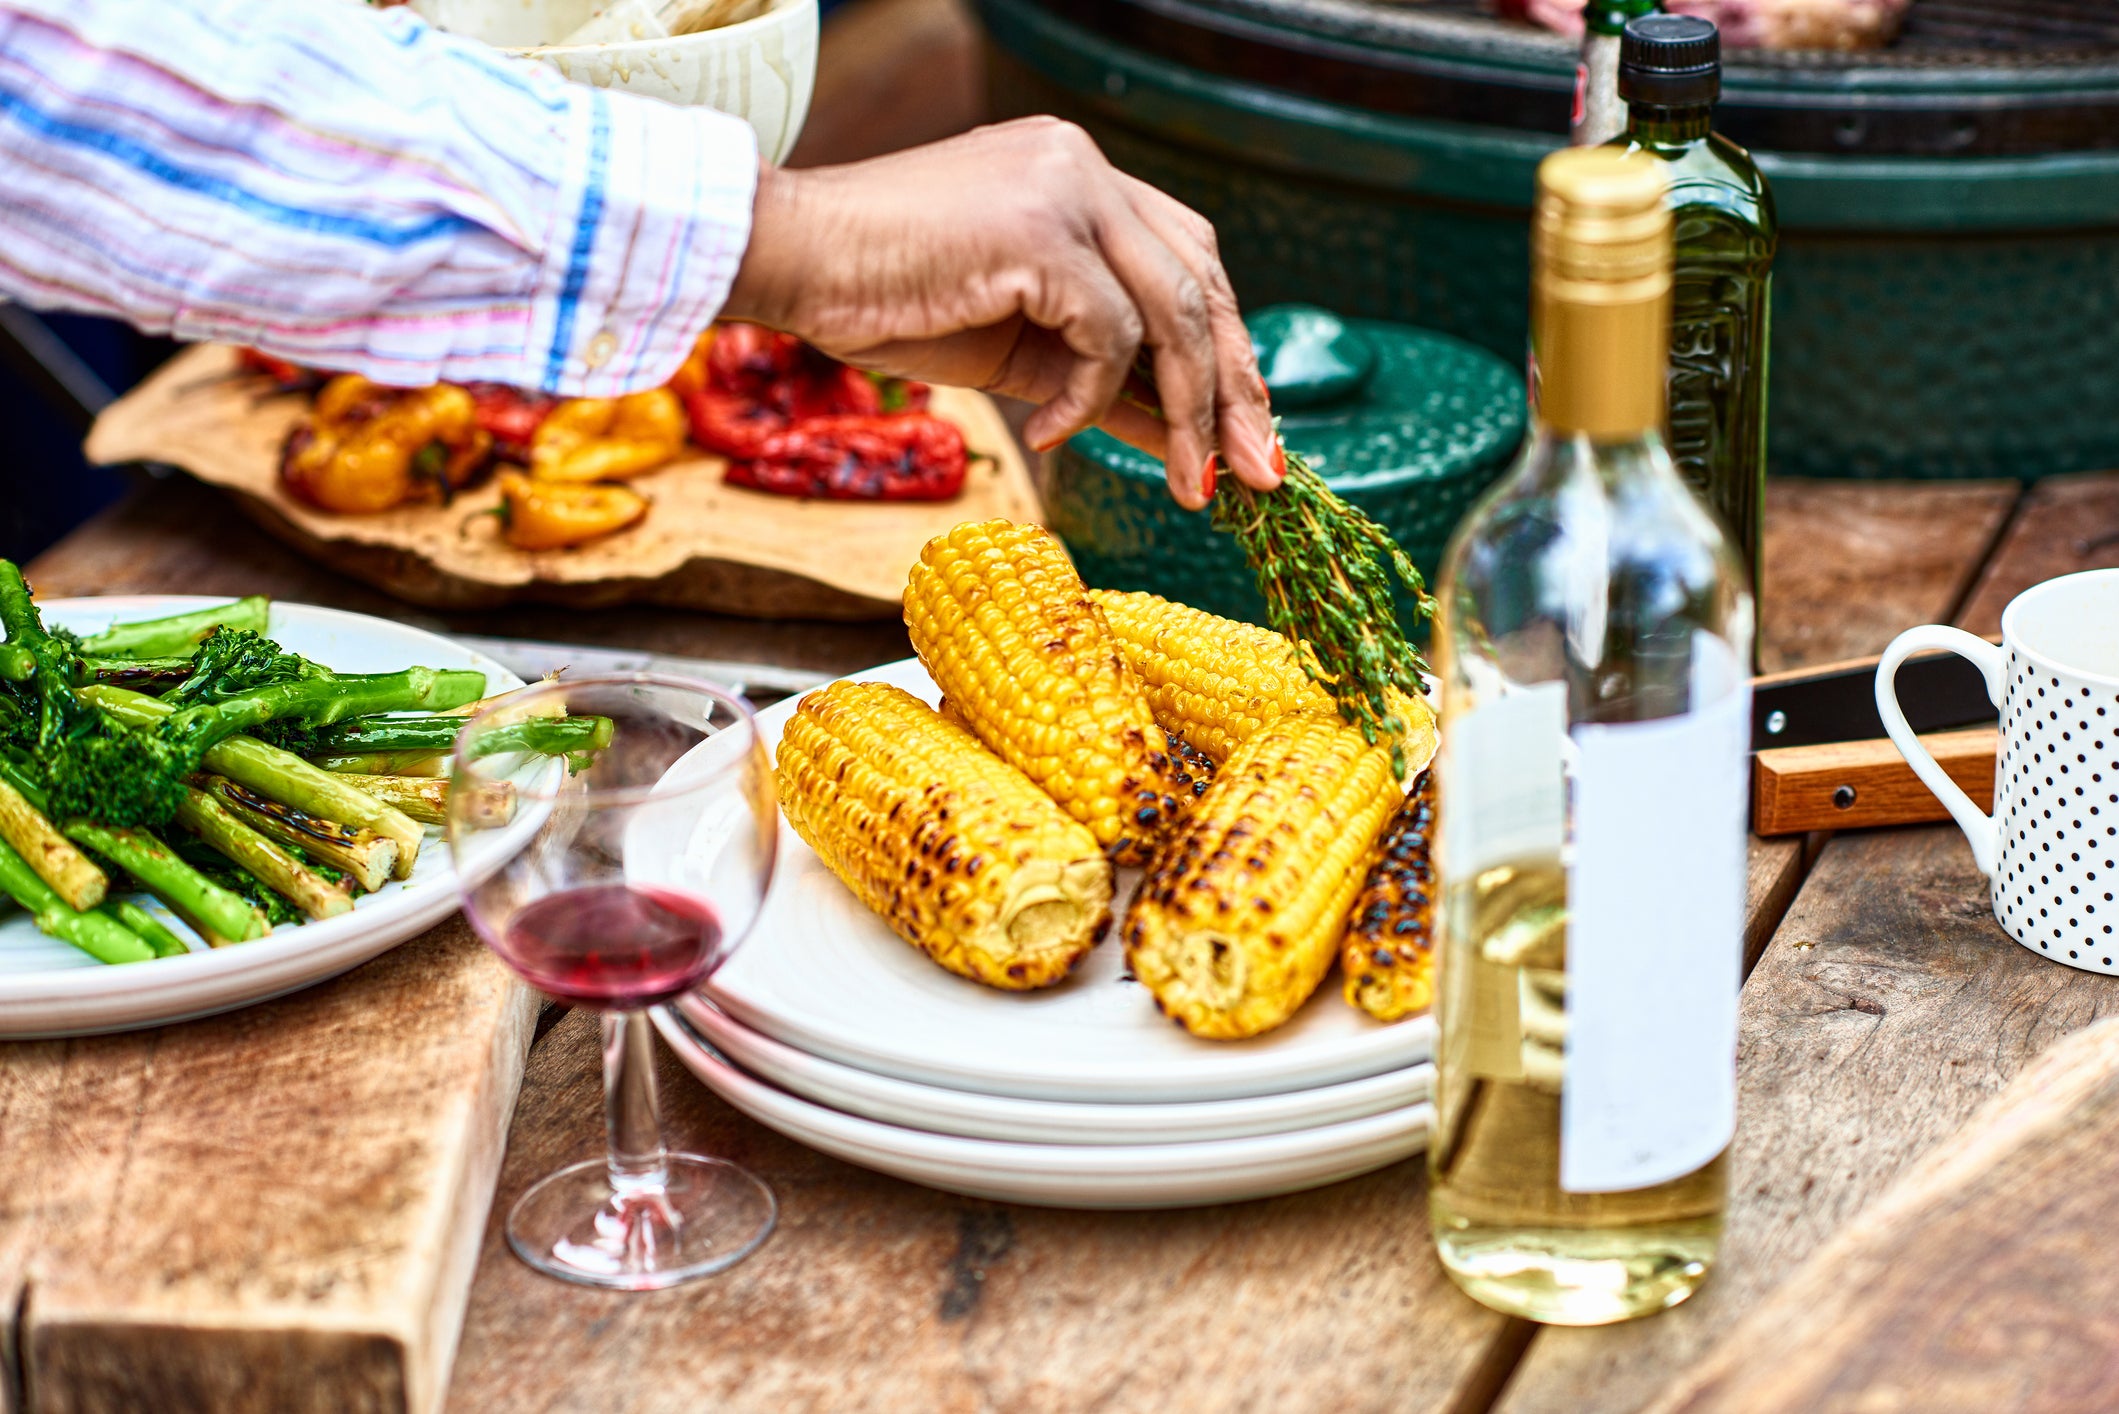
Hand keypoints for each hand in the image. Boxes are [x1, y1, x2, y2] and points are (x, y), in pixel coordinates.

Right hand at [722, 117, 1280, 508]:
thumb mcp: (1017, 348)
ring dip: (1186, 413)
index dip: (1224, 348)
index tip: (1246, 427)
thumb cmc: (882, 301)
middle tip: (1260, 473)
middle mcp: (1086, 169)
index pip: (1188, 261)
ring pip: (1173, 312)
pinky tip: (1047, 433)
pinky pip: (1106, 336)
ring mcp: (1069, 190)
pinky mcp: (1042, 231)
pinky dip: (1087, 399)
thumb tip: (1179, 438)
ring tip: (1189, 485)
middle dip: (1233, 388)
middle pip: (1201, 283)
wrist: (791, 263)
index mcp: (1082, 179)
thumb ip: (1098, 375)